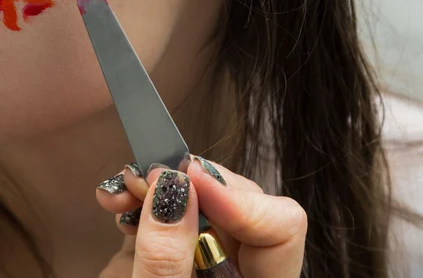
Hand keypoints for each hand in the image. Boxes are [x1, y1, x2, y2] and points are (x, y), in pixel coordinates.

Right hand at [96, 156, 306, 276]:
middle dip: (189, 180)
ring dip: (160, 182)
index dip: (238, 196)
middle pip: (239, 199)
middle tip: (145, 175)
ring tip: (122, 188)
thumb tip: (172, 186)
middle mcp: (241, 268)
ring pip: (203, 197)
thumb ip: (167, 261)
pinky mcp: (178, 251)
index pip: (282, 224)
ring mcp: (211, 257)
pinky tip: (119, 200)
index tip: (188, 180)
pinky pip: (172, 208)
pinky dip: (144, 196)